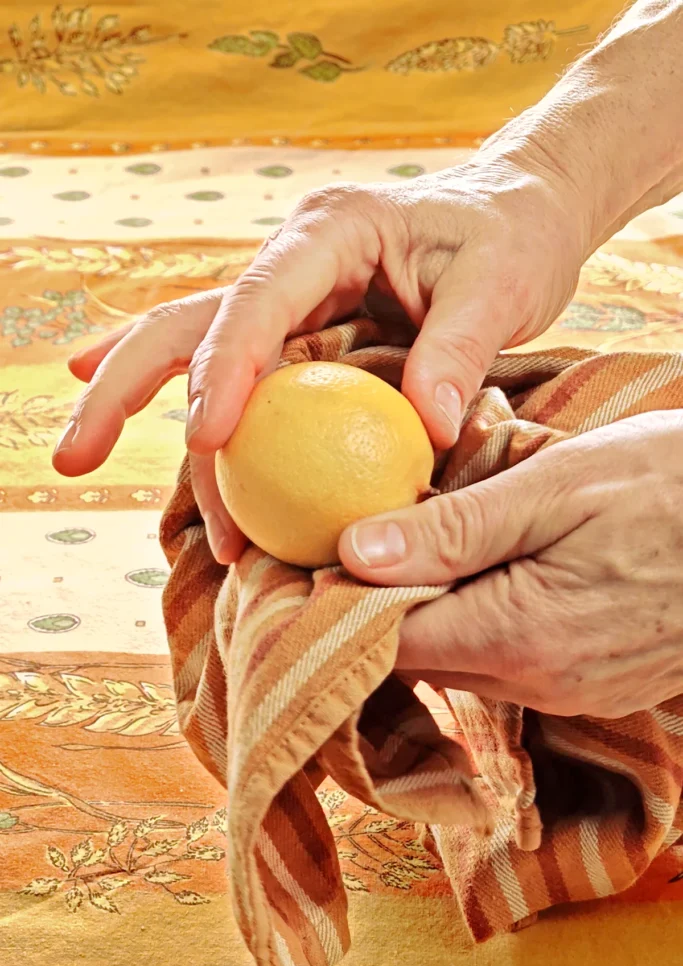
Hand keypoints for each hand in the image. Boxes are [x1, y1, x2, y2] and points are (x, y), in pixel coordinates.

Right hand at [53, 143, 590, 562]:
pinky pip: (249, 393)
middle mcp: (292, 267)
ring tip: (103, 480)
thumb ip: (459, 350)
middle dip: (123, 388)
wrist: (518, 217)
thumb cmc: (512, 238)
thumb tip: (429, 430)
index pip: (257, 300)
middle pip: (187, 323)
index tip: (205, 440)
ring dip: (152, 425)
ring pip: (199, 360)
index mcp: (330, 232)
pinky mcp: (304, 345)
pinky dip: (217, 439)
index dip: (222, 369)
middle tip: (70, 455)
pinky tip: (189, 479)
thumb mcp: (500, 284)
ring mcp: (292, 307)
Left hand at [339, 412, 682, 718]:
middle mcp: (539, 682)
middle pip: (419, 659)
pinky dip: (482, 623)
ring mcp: (570, 692)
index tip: (324, 550)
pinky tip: (492, 572)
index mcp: (517, 635)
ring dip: (436, 612)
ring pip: (460, 663)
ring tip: (431, 543)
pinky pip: (507, 665)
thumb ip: (452, 529)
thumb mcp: (554, 487)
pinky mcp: (593, 684)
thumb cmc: (668, 486)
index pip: (388, 642)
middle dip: (386, 604)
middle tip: (372, 533)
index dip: (345, 600)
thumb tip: (353, 553)